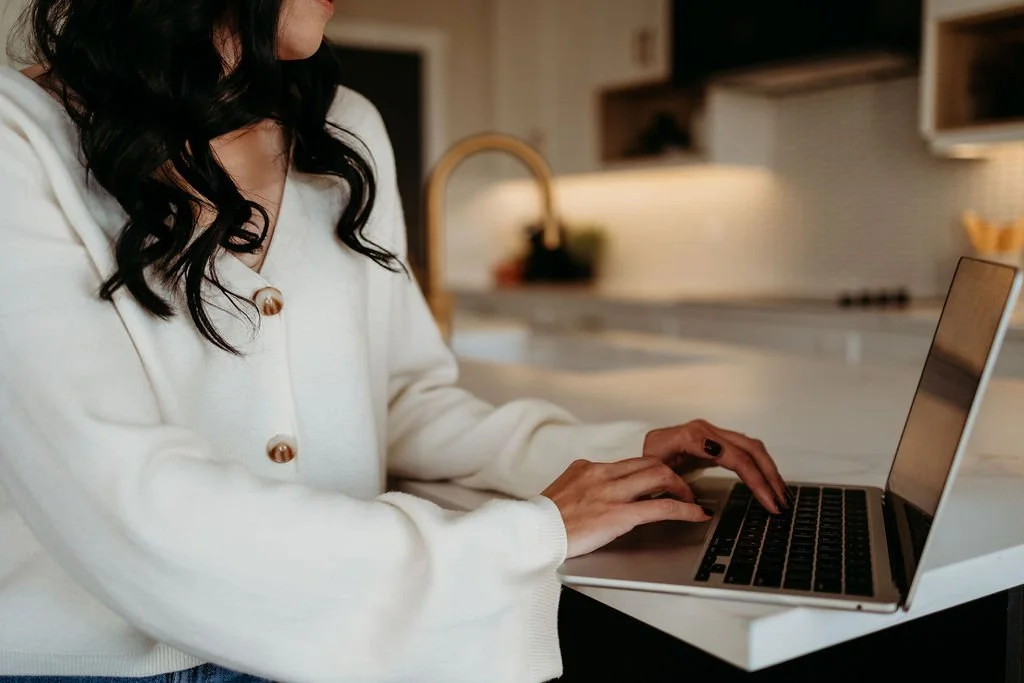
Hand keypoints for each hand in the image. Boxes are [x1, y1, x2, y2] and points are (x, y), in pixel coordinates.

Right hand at [542, 458, 712, 557]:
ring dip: (682, 488)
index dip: (653, 469)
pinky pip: (662, 506)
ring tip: (692, 501)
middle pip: (650, 462)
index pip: (630, 461)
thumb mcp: (562, 493)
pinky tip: (697, 514)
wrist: (529, 535)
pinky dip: (685, 509)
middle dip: (673, 474)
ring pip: (661, 475)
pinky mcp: (618, 515)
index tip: (665, 479)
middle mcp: (601, 474)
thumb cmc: (541, 523)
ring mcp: (610, 493)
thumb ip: (583, 487)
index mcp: (587, 468)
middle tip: (683, 489)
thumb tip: (596, 492)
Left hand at [643, 419, 788, 513]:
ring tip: (781, 496)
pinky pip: (746, 450)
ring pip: (752, 448)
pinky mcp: (718, 440)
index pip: (734, 457)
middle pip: (749, 450)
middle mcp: (705, 430)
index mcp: (691, 436)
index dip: (754, 479)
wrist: (643, 450)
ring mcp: (713, 433)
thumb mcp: (653, 471)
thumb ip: (673, 483)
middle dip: (769, 477)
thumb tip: (696, 502)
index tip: (767, 499)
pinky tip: (769, 482)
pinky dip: (761, 466)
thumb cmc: (646, 461)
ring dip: (769, 472)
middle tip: (780, 503)